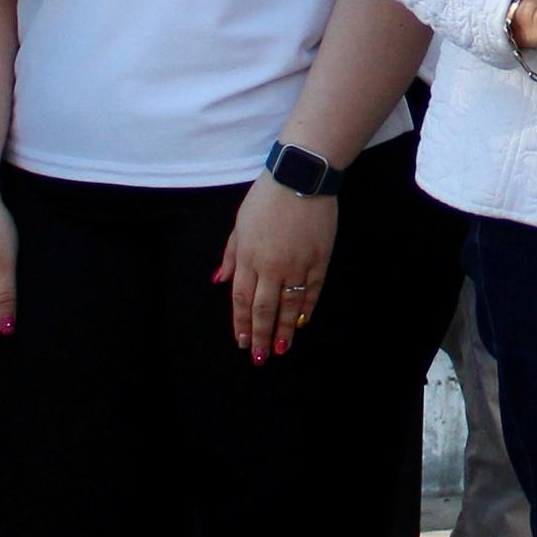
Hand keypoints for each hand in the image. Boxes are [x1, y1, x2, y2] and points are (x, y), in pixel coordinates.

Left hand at [218, 174, 336, 357]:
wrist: (300, 179)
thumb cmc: (266, 198)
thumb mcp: (239, 224)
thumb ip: (230, 255)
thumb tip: (218, 281)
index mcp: (248, 257)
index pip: (242, 299)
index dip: (241, 324)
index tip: (240, 341)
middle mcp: (271, 266)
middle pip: (263, 309)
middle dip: (259, 336)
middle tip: (258, 357)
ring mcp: (296, 265)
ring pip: (288, 307)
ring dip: (283, 331)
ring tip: (280, 350)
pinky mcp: (318, 261)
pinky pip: (312, 293)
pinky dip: (306, 310)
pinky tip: (301, 324)